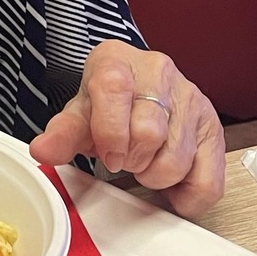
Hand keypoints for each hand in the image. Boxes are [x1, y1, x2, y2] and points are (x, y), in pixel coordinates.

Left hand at [29, 41, 225, 217]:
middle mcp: (159, 72)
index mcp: (118, 61)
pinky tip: (172, 182)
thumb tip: (43, 150)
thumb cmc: (107, 101)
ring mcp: (190, 97)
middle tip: (124, 159)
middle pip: (149, 132)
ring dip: (155, 175)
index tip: (107, 155)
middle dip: (131, 160)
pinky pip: (207, 179)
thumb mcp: (79, 113)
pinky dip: (187, 194)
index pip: (114, 89)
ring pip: (177, 159)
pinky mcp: (213, 126)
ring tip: (145, 162)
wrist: (135, 87)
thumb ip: (62, 133)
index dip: (109, 133)